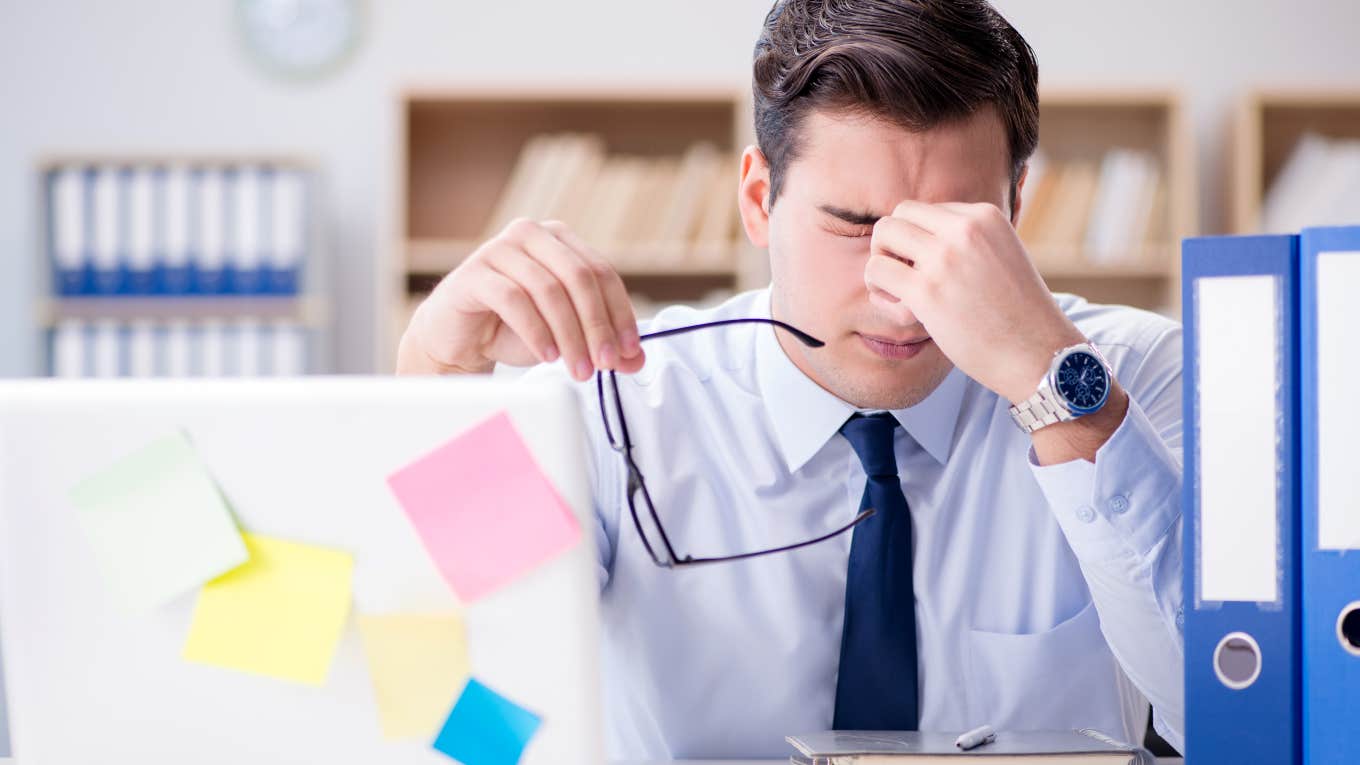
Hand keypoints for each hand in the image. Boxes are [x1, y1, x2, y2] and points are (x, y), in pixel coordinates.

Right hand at [397, 219, 644, 380]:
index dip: (620, 314)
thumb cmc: (511, 329)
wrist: (457, 339)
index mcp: (559, 240)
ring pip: (549, 290)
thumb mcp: (565, 336)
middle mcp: (531, 235)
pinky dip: (536, 331)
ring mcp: (500, 248)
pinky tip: (547, 355)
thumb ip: (600, 343)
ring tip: (577, 368)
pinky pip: (514, 299)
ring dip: (569, 335)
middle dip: (597, 326)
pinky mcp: (474, 272)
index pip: (602, 273)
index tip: (629, 351)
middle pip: (580, 278)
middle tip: (604, 363)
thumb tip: (636, 360)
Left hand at [863, 200, 1085, 404]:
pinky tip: (899, 307)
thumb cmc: (1017, 312)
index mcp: (984, 216)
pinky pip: (877, 271)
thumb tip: (924, 236)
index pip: (927, 210)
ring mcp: (944, 259)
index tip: (928, 268)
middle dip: (893, 242)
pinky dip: (879, 289)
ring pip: (883, 234)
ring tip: (895, 288)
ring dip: (881, 261)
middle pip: (900, 214)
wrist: (1038, 353)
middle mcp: (964, 230)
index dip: (919, 239)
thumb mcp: (1002, 254)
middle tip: (904, 273)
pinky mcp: (927, 292)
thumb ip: (969, 240)